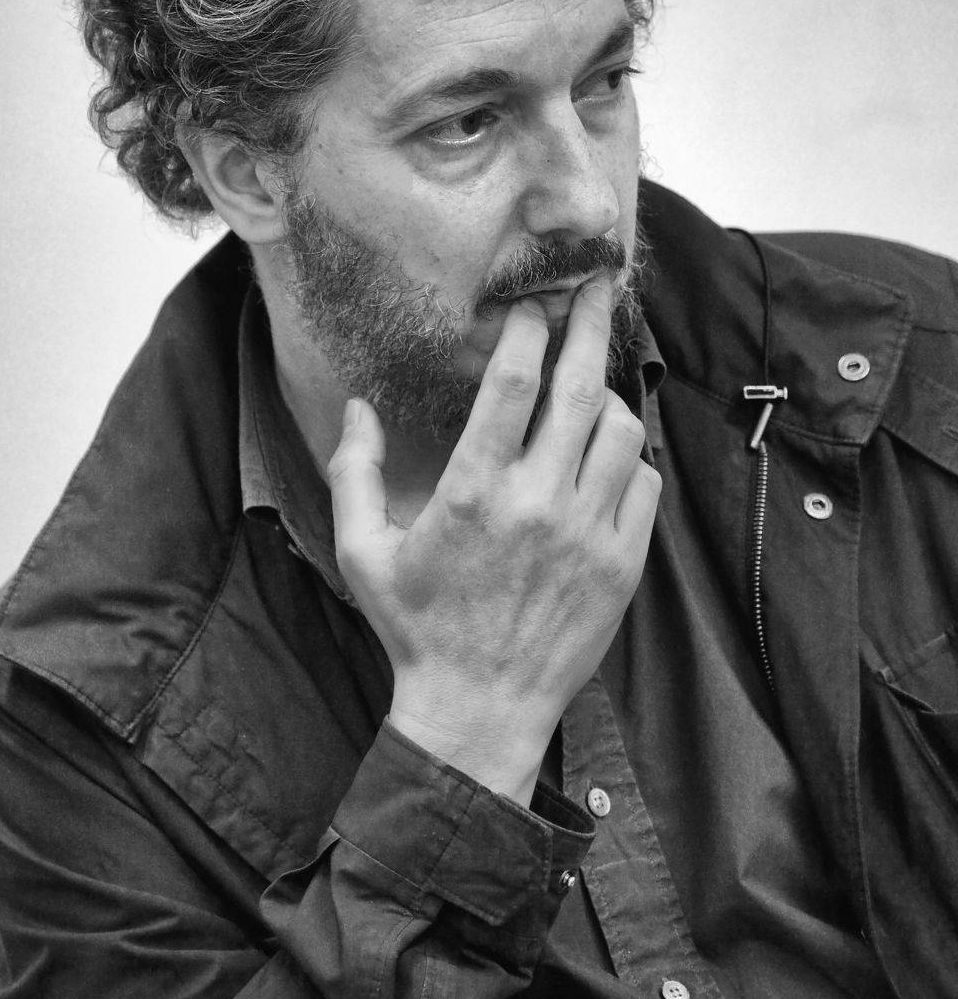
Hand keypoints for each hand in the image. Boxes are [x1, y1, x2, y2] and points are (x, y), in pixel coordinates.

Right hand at [327, 275, 660, 802]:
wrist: (479, 711)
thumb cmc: (416, 628)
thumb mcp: (363, 552)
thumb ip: (355, 473)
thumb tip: (358, 408)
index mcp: (472, 492)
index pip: (513, 383)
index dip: (528, 331)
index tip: (533, 306)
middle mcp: (537, 503)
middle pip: (579, 387)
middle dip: (590, 324)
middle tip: (597, 288)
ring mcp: (588, 534)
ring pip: (622, 430)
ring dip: (607, 395)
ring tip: (589, 386)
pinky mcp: (622, 564)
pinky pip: (643, 482)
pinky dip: (629, 456)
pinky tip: (604, 455)